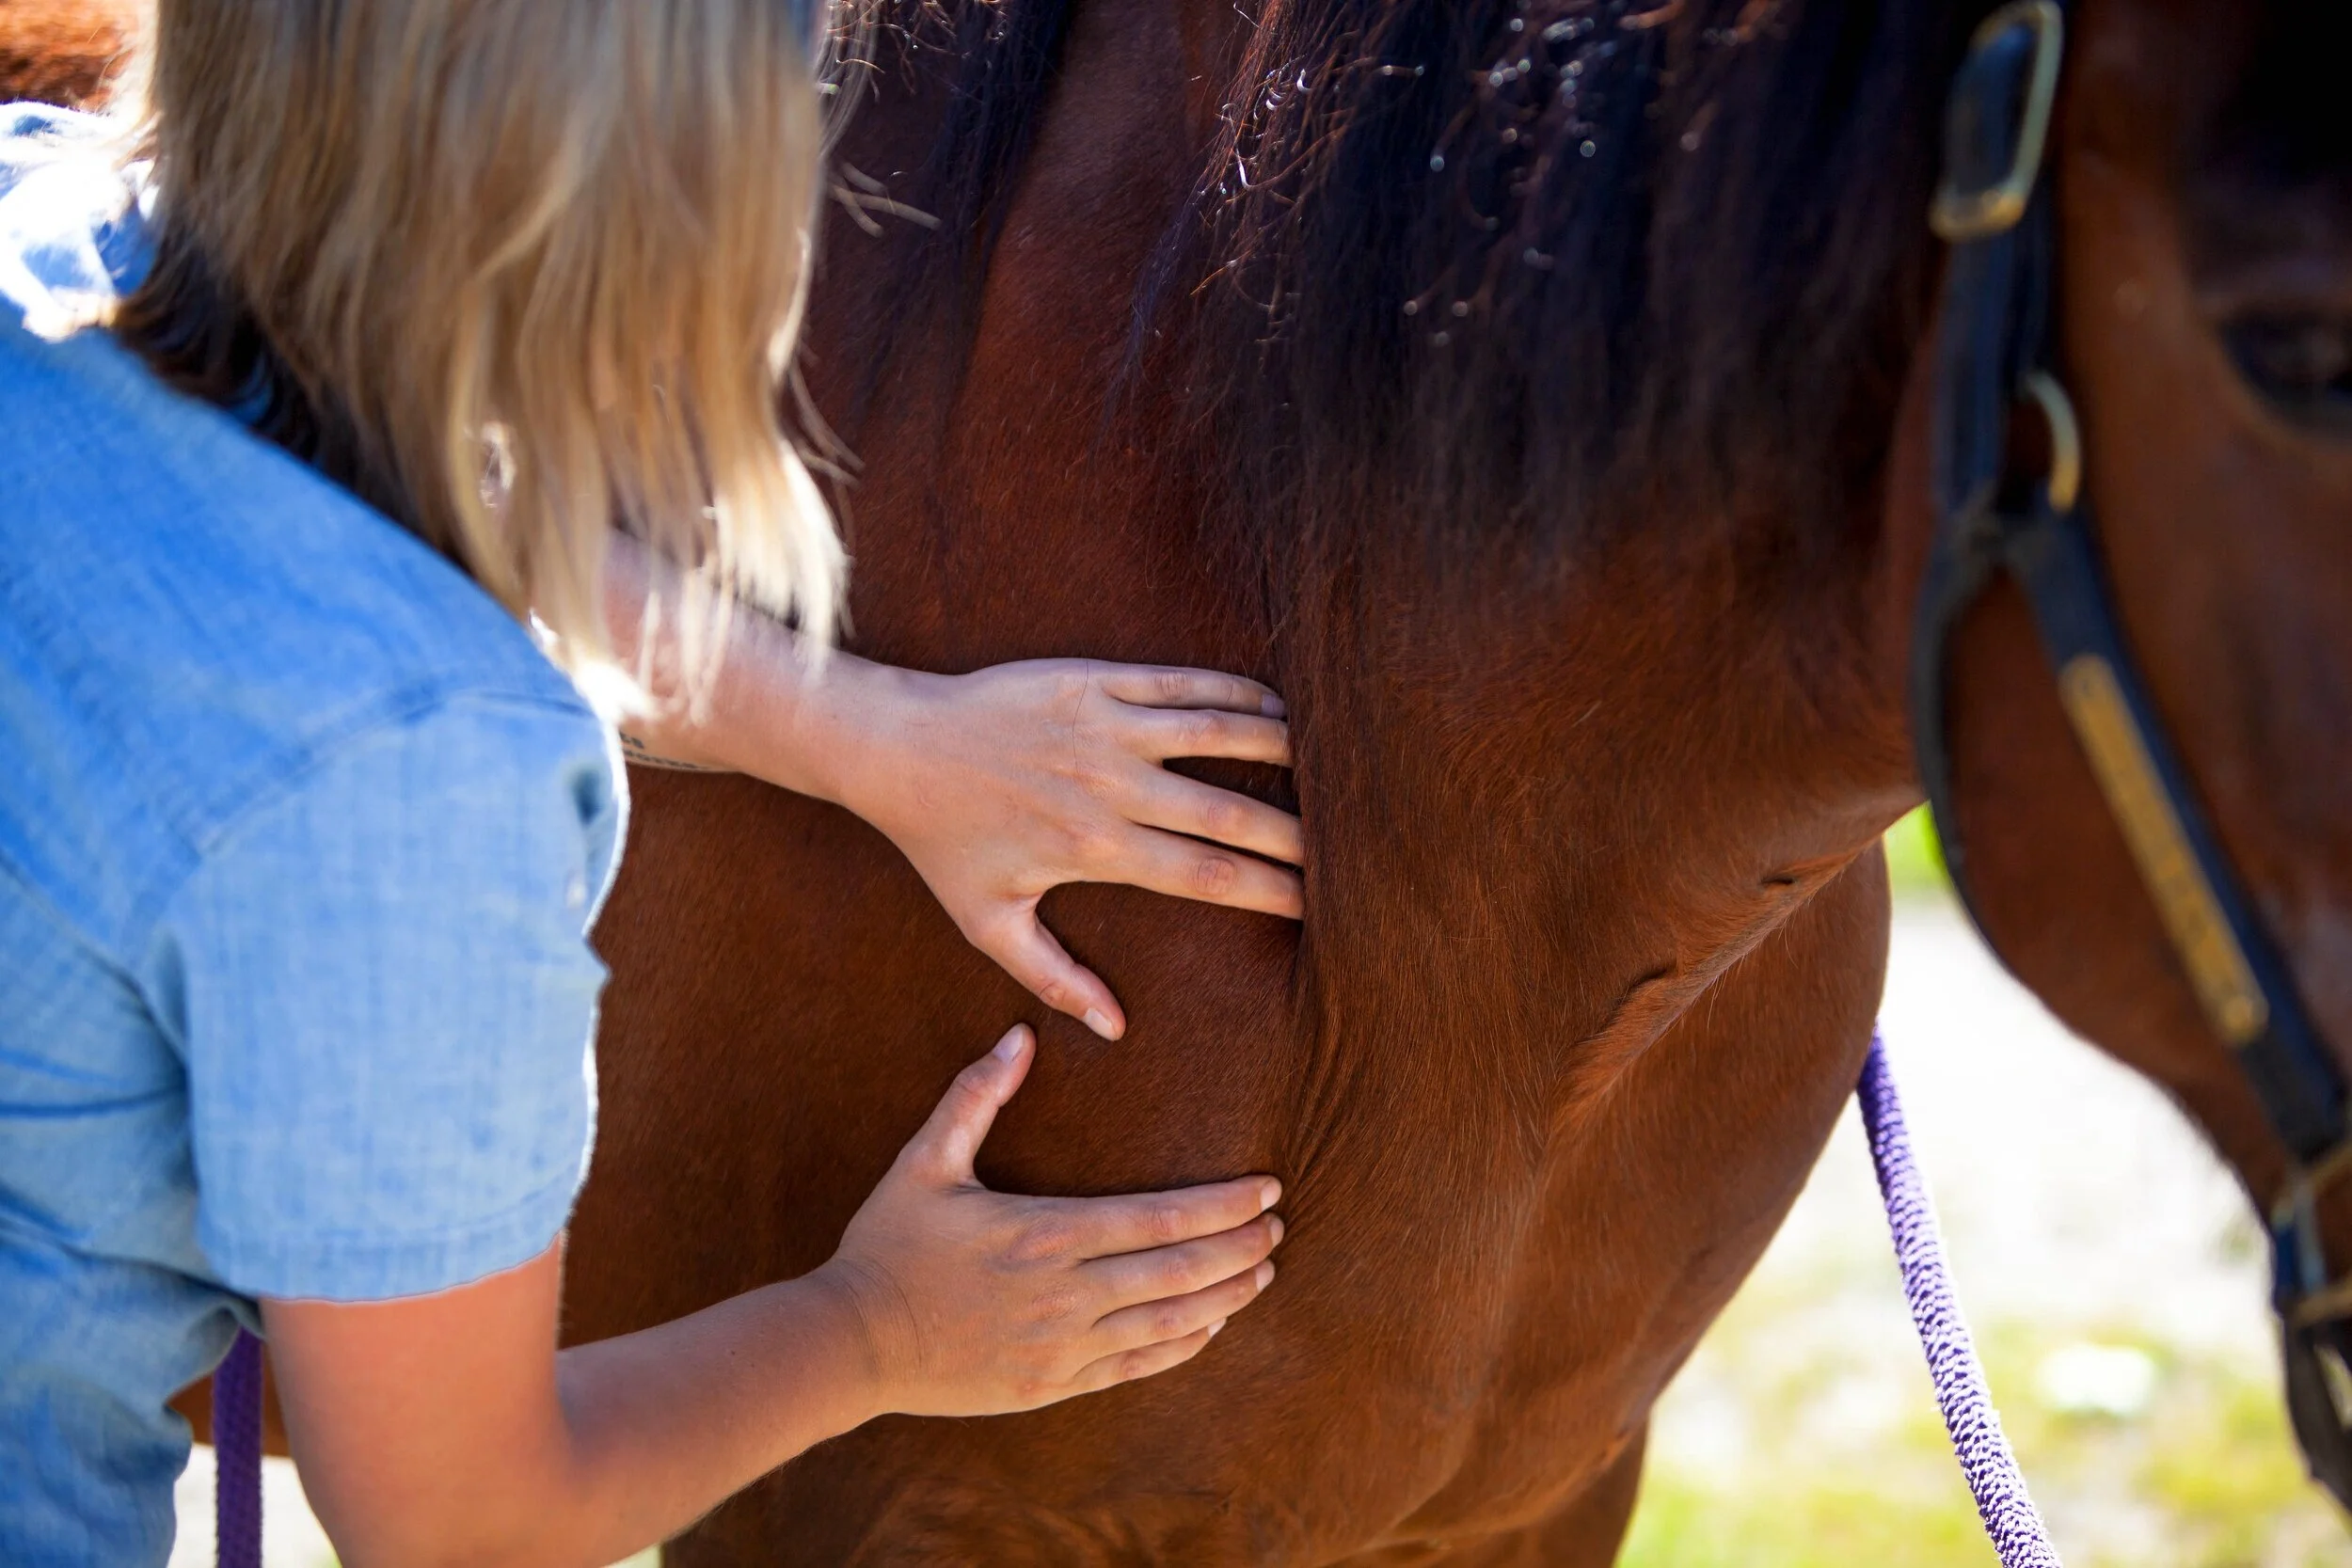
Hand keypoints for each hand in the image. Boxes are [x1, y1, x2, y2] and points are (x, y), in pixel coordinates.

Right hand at [816, 1026, 1282, 1416]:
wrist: (848, 1343)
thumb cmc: (886, 1244)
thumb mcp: (924, 1162)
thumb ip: (974, 1096)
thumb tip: (1019, 1035)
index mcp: (1042, 1233)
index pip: (1159, 1220)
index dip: (1223, 1206)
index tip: (1267, 1189)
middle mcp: (1062, 1294)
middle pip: (1178, 1272)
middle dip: (1240, 1248)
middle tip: (1280, 1227)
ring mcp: (1060, 1347)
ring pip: (1167, 1322)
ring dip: (1225, 1297)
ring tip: (1264, 1271)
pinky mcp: (1051, 1384)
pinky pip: (1135, 1365)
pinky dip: (1182, 1344)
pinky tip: (1211, 1324)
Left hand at [821, 659, 1305, 1038]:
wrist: (893, 747)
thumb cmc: (941, 842)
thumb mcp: (987, 923)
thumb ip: (1054, 977)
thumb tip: (1114, 1028)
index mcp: (1095, 850)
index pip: (1207, 877)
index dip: (1272, 891)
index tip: (1317, 904)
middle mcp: (1110, 789)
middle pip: (1230, 814)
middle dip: (1297, 832)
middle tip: (1347, 846)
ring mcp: (1104, 729)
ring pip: (1217, 734)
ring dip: (1280, 747)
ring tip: (1329, 762)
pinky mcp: (1092, 682)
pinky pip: (1178, 683)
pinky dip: (1232, 692)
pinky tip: (1271, 706)